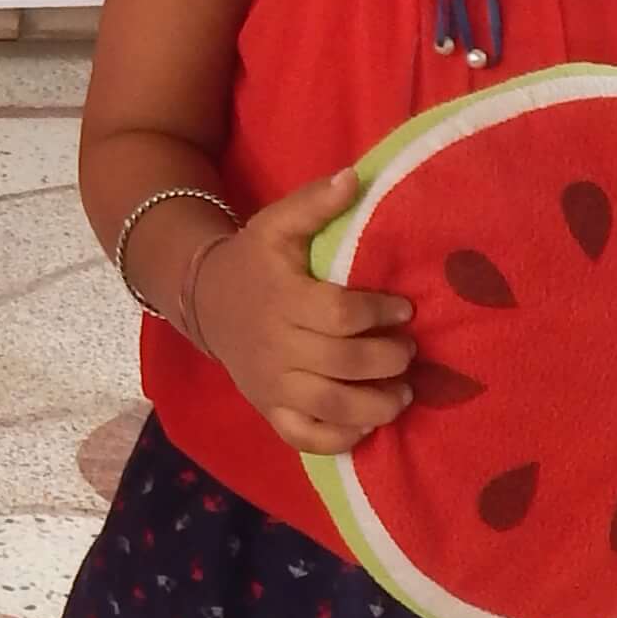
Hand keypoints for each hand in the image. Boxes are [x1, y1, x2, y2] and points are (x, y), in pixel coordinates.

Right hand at [187, 168, 413, 449]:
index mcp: (283, 299)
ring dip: (375, 405)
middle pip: (342, 363)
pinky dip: (340, 439)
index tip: (404, 308)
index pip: (340, 316)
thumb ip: (315, 203)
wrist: (205, 300)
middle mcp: (276, 347)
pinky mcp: (270, 411)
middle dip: (387, 359)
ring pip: (329, 406)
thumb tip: (356, 177)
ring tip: (403, 392)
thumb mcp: (277, 224)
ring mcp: (271, 385)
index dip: (380, 313)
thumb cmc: (254, 261)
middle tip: (410, 350)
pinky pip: (305, 437)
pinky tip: (367, 425)